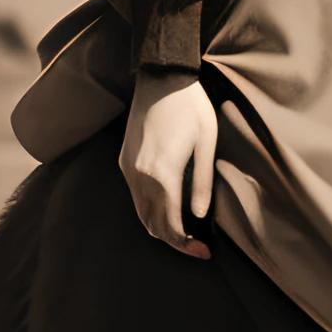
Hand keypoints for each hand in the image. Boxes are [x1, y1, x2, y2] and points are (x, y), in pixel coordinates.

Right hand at [120, 67, 215, 259]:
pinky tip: (169, 209)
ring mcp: (128, 169)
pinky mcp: (124, 161)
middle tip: (198, 248)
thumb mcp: (207, 145)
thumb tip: (198, 216)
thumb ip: (202, 183)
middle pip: (152, 225)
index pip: (171, 225)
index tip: (205, 253)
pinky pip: (135, 196)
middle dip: (175, 241)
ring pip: (140, 213)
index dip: (186, 245)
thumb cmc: (192, 108)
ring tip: (185, 234)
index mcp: (162, 175)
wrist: (161, 78)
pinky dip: (150, 210)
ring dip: (160, 228)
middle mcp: (139, 177)